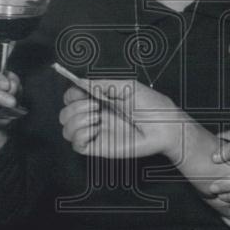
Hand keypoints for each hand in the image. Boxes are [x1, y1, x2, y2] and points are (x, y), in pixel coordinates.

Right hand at [59, 77, 181, 159]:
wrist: (165, 127)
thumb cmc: (151, 106)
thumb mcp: (126, 87)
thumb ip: (102, 84)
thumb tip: (80, 81)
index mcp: (101, 100)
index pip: (72, 98)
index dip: (71, 95)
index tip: (81, 92)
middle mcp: (96, 116)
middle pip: (65, 114)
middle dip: (73, 108)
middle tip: (95, 106)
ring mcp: (97, 132)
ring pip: (66, 130)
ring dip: (76, 121)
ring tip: (97, 118)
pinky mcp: (100, 147)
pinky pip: (76, 145)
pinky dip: (80, 135)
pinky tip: (95, 130)